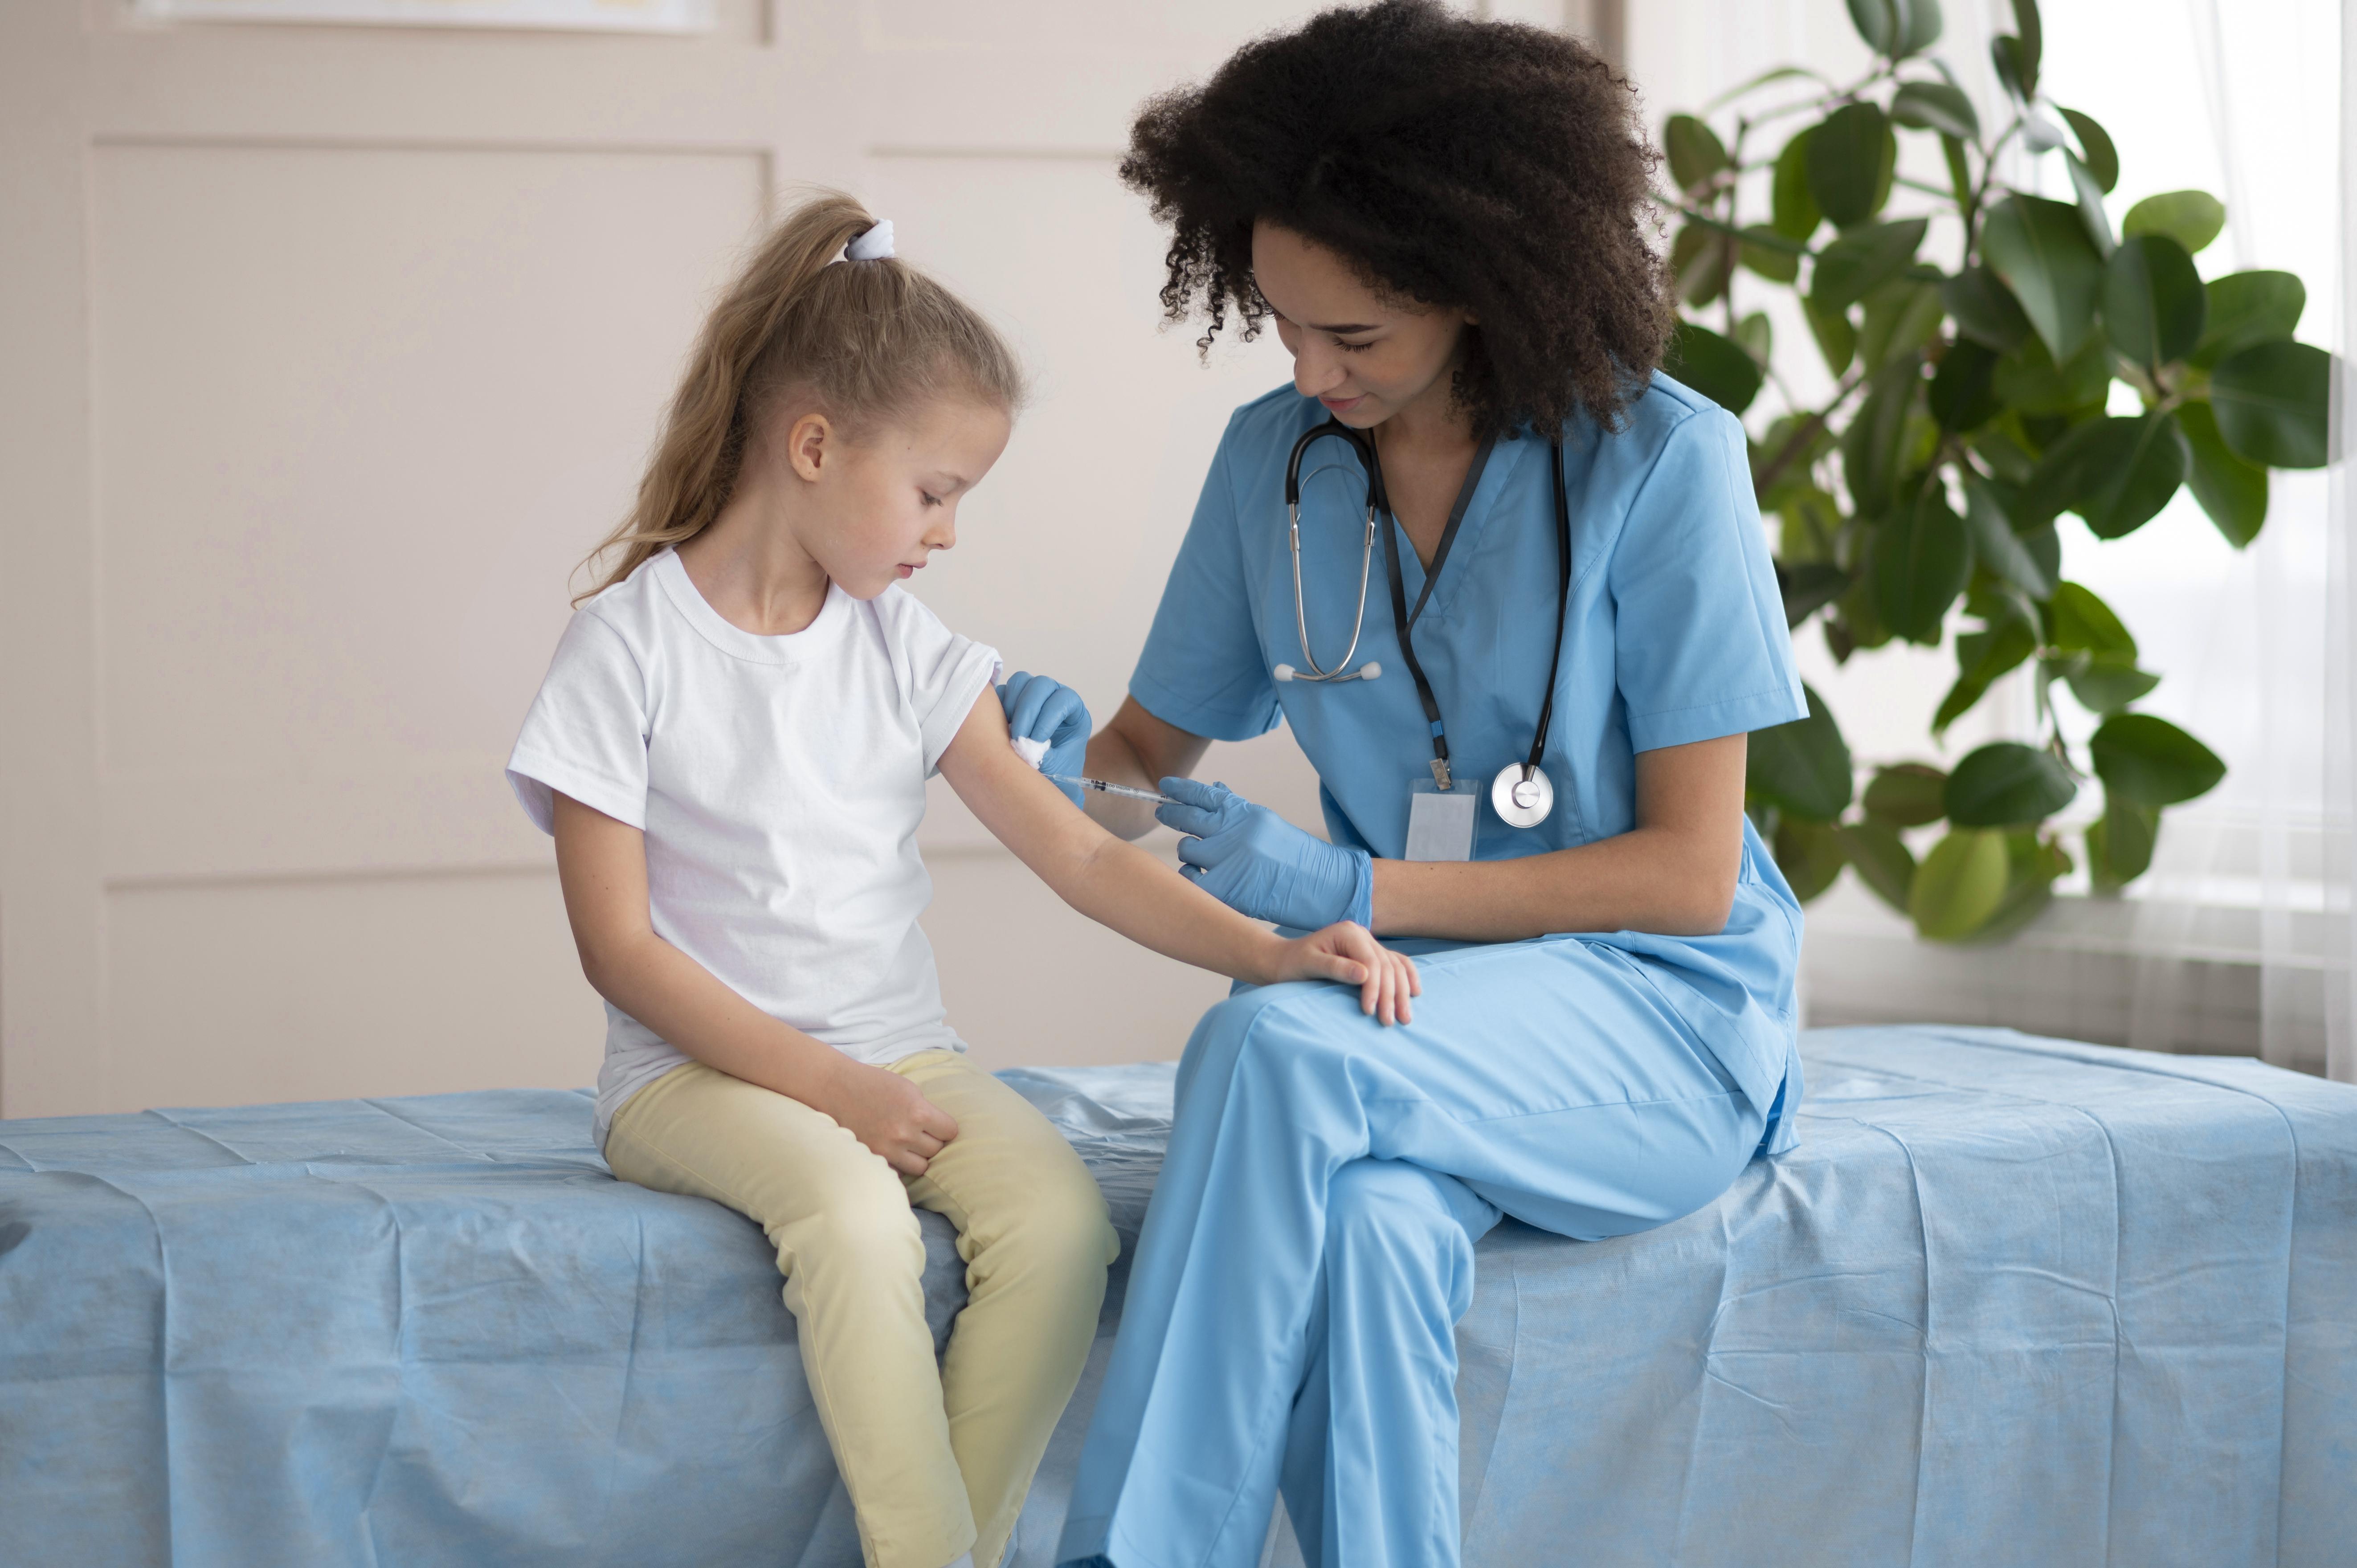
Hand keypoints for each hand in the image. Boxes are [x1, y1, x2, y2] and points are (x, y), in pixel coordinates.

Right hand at [818, 1060, 958, 1175]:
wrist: (837, 1089)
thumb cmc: (874, 1084)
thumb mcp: (909, 1089)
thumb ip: (925, 1110)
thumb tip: (940, 1129)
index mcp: (918, 1112)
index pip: (950, 1132)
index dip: (945, 1128)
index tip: (939, 1126)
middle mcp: (905, 1134)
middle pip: (936, 1150)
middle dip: (932, 1141)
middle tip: (921, 1133)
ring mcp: (888, 1149)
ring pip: (921, 1167)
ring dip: (918, 1157)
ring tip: (909, 1145)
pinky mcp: (874, 1157)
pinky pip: (899, 1171)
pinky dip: (900, 1164)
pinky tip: (895, 1152)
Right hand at [998, 671, 1091, 806]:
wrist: (1044, 784)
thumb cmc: (1057, 776)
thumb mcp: (1056, 769)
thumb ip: (1042, 756)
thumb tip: (1024, 745)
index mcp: (1074, 712)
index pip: (1064, 699)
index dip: (1048, 716)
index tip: (1037, 740)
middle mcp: (1054, 698)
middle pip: (1041, 684)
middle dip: (1027, 710)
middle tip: (1018, 737)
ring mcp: (1032, 698)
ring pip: (1020, 681)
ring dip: (1011, 705)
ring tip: (1009, 732)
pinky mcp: (1012, 702)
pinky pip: (1001, 692)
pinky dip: (997, 707)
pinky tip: (998, 729)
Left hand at [1157, 778, 1373, 930]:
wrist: (1322, 887)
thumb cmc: (1295, 856)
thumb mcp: (1267, 823)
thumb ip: (1238, 809)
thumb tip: (1215, 788)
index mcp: (1245, 814)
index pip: (1204, 795)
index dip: (1181, 789)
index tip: (1165, 786)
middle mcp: (1233, 832)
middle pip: (1187, 817)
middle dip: (1171, 814)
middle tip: (1163, 813)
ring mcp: (1227, 860)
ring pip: (1185, 849)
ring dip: (1189, 851)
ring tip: (1200, 857)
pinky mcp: (1223, 888)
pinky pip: (1189, 878)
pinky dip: (1191, 877)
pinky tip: (1200, 877)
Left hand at [1266, 922, 1420, 1025]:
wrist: (1284, 961)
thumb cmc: (1293, 964)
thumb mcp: (1309, 964)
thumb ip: (1336, 968)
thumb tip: (1365, 975)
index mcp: (1349, 933)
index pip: (1371, 962)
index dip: (1374, 988)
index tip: (1369, 1012)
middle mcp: (1362, 935)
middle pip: (1387, 966)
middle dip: (1391, 995)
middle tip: (1391, 1021)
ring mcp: (1368, 944)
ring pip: (1395, 967)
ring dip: (1402, 992)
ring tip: (1405, 1018)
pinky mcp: (1370, 955)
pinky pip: (1396, 964)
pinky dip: (1407, 977)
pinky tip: (1415, 992)